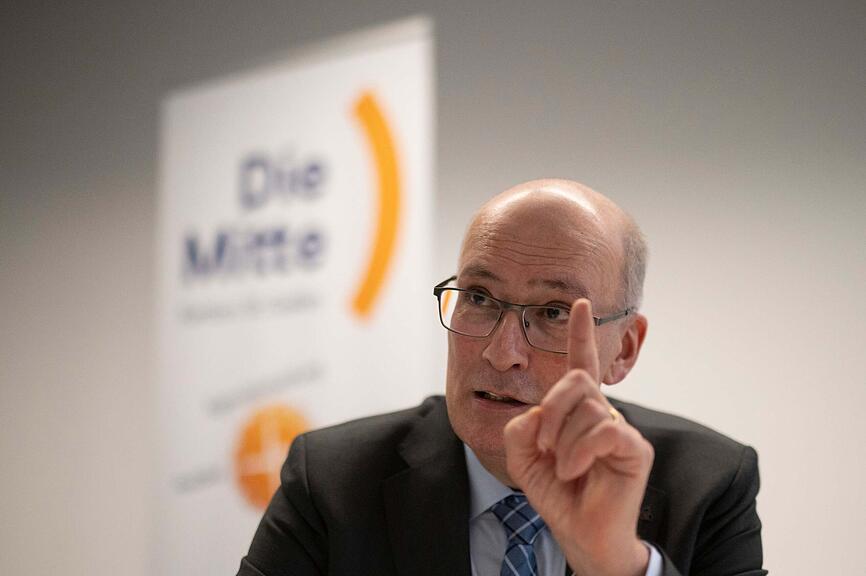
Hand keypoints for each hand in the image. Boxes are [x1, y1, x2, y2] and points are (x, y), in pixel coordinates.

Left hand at [503, 299, 653, 575]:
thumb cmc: (557, 494)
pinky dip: (580, 451)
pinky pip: (604, 430)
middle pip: (576, 382)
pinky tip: (572, 471)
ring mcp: (621, 428)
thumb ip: (520, 430)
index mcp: (577, 411)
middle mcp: (602, 412)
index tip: (580, 303)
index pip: (579, 364)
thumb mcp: (523, 459)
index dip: (580, 333)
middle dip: (552, 409)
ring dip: (563, 441)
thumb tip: (537, 411)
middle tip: (542, 444)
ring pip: (588, 408)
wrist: (579, 534)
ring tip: (561, 468)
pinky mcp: (635, 448)